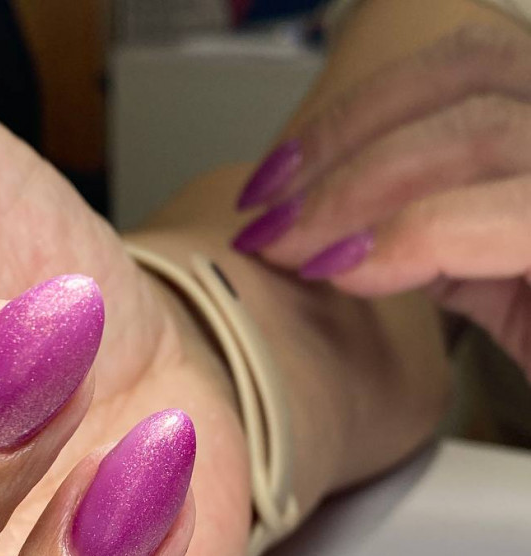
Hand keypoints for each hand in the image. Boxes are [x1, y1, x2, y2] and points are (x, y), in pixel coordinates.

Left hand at [233, 23, 530, 378]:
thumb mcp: (503, 273)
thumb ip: (445, 226)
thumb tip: (354, 217)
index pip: (467, 64)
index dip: (359, 109)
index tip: (278, 173)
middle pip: (469, 74)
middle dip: (345, 140)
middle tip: (266, 212)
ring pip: (481, 129)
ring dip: (360, 187)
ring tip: (293, 247)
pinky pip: (506, 211)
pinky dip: (411, 236)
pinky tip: (350, 270)